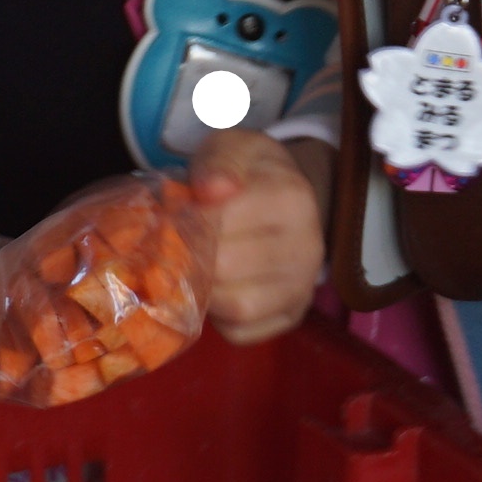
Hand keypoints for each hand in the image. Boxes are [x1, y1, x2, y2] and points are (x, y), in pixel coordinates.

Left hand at [183, 132, 326, 344]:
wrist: (281, 195)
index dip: (186, 222)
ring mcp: (303, 287)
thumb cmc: (247, 173)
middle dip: (190, 258)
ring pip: (237, 309)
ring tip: (194, 268)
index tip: (176, 215)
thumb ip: (218, 162)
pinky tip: (215, 290)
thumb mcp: (231, 148)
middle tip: (174, 246)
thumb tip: (213, 190)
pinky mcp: (291, 316)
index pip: (221, 223)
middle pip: (225, 269)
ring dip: (202, 293)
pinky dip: (217, 319)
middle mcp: (307, 248)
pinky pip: (241, 334)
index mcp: (292, 199)